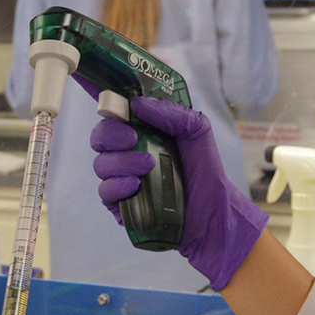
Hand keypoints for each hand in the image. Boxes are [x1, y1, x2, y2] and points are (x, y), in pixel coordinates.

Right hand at [90, 97, 267, 290]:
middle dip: (111, 134)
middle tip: (133, 138)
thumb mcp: (197, 131)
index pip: (113, 114)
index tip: (113, 104)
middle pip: (100, 138)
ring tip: (148, 165)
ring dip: (121, 161)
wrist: (214, 212)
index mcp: (141, 132)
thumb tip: (138, 104)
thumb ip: (173, 113)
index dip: (104, 103)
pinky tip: (136, 185)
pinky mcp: (122, 206)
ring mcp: (122, 180)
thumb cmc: (205, 170)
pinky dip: (117, 186)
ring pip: (101, 165)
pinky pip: (105, 193)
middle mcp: (127, 154)